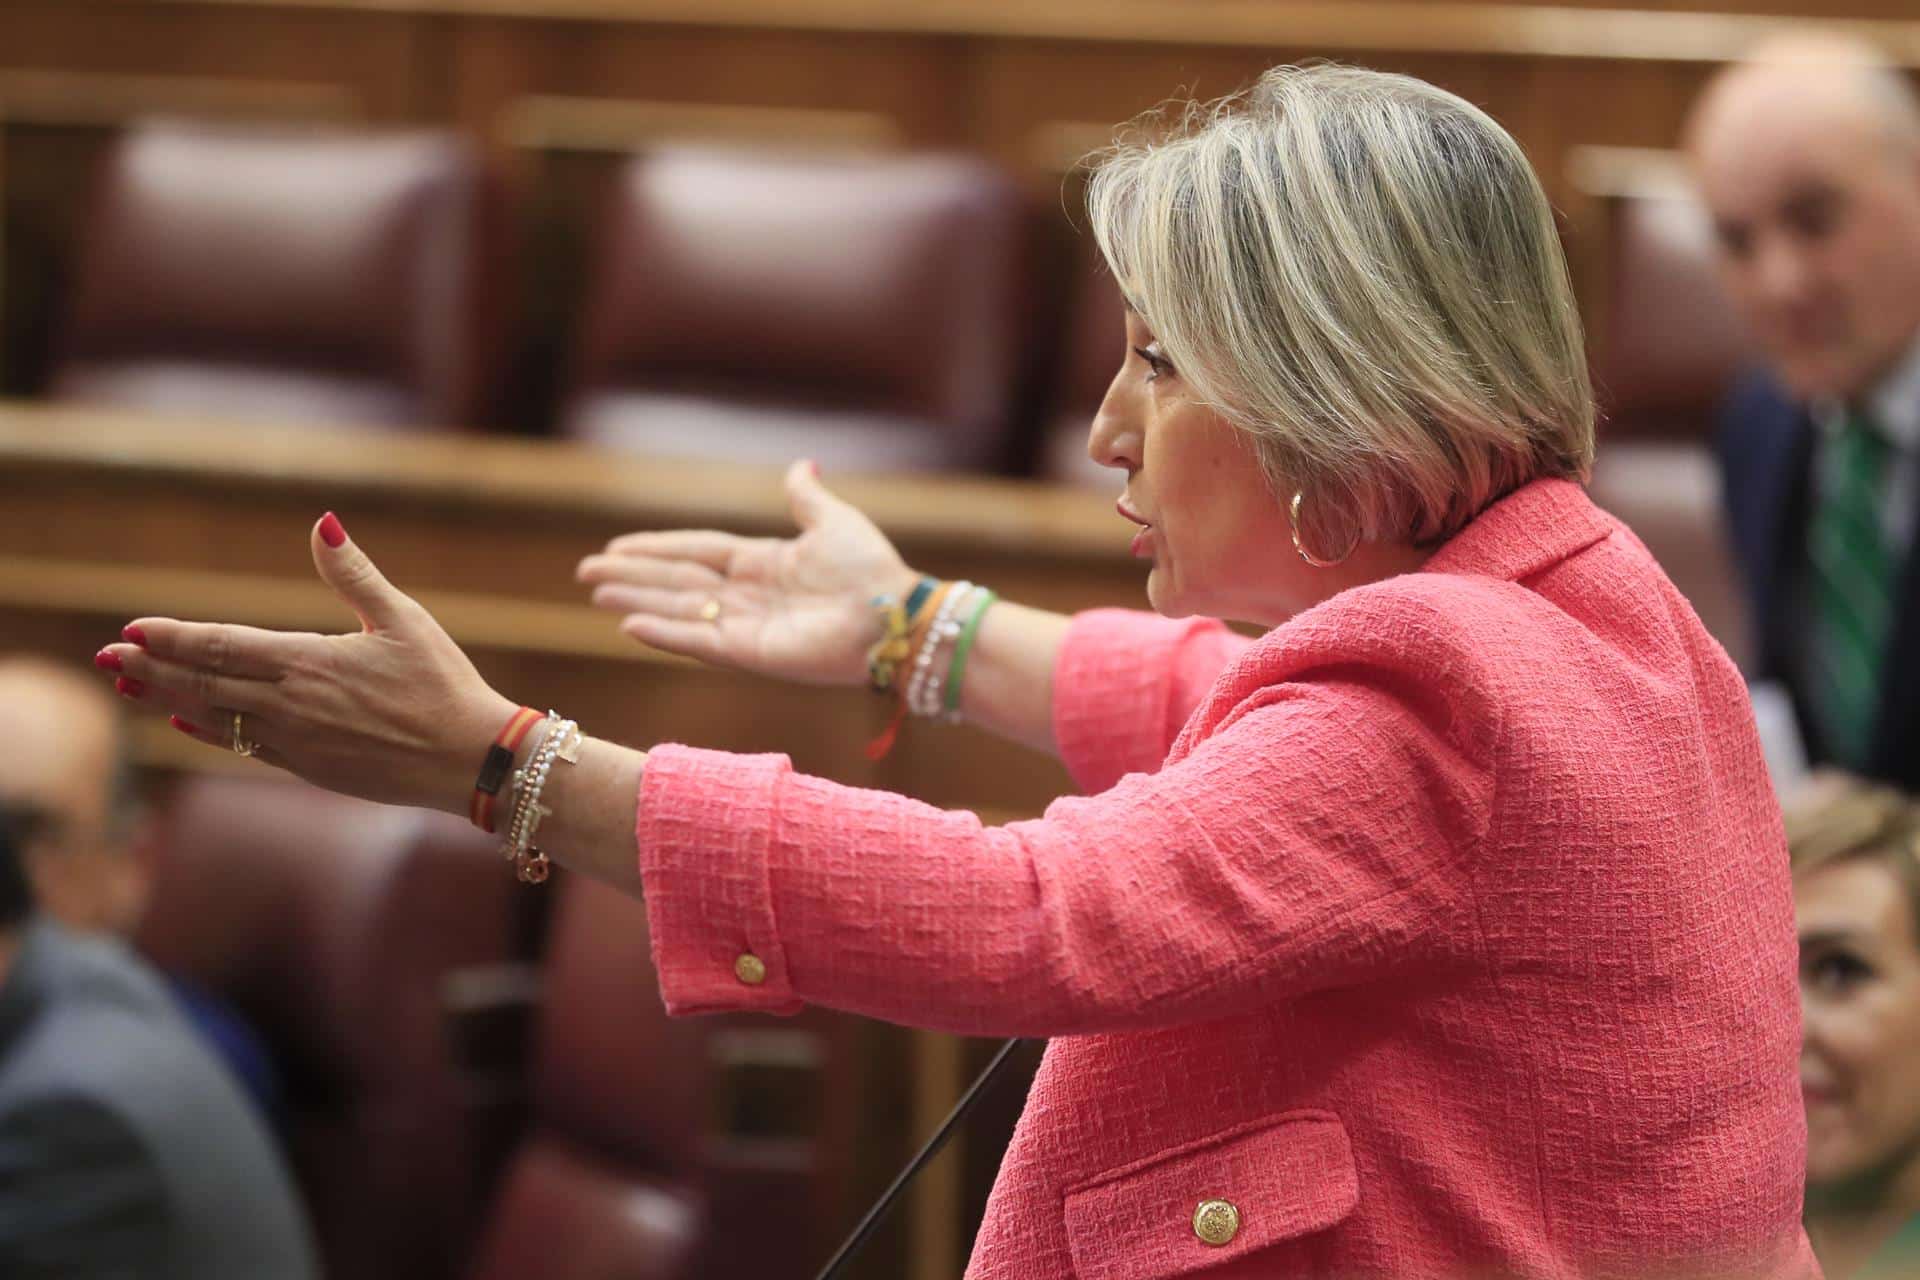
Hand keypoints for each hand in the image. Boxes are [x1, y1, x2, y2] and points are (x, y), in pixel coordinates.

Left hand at [97, 513, 516, 815]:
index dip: (173, 637)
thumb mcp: (404, 619)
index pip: (221, 646)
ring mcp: (296, 742)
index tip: (133, 629)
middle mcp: (291, 704)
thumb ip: (353, 574)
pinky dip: (210, 733)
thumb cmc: (444, 684)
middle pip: (204, 684)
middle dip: (152, 669)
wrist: (469, 760)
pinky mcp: (310, 769)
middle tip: (108, 658)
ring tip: (129, 689)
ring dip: (169, 701)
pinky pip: (245, 748)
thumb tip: (322, 523)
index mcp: (308, 662)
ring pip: (216, 718)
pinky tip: (188, 725)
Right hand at [577, 460, 919, 686]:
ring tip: (596, 593)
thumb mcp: (834, 522)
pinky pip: (699, 641)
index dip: (656, 549)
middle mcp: (747, 595)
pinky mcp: (751, 654)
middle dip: (631, 575)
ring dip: (636, 599)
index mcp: (763, 563)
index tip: (616, 547)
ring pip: (678, 610)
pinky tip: (629, 624)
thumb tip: (801, 465)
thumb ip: (807, 498)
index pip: (696, 552)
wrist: (896, 615)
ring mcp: (746, 626)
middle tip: (585, 573)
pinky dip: (665, 633)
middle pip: (676, 581)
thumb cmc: (872, 570)